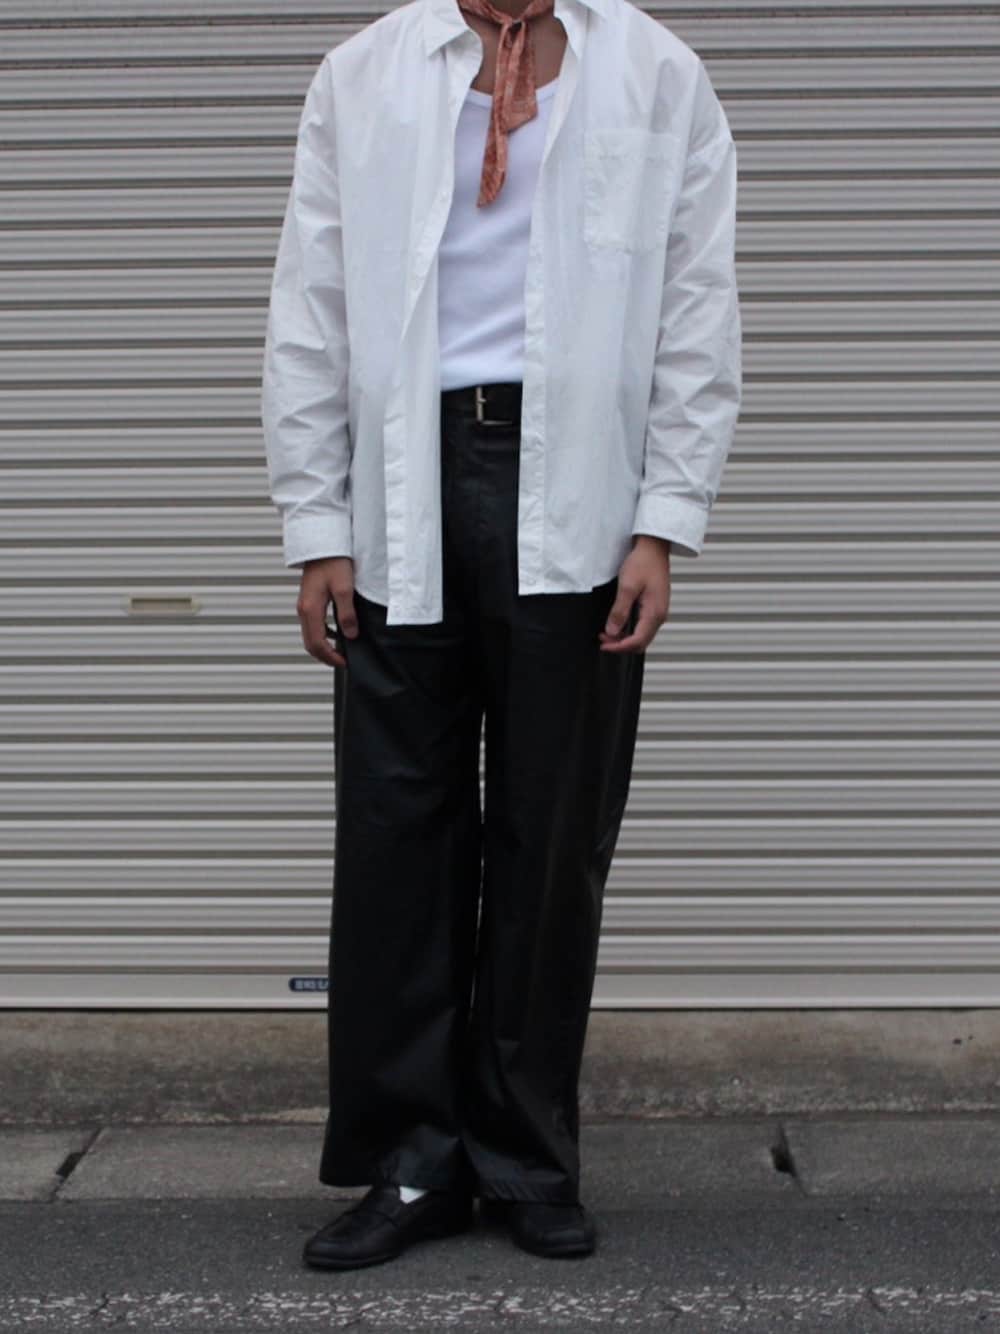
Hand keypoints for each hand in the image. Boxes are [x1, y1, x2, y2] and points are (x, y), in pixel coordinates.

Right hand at [296, 557, 358, 667]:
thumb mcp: (345, 588)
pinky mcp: (308, 601)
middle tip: (342, 662)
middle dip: (325, 656)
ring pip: (309, 635)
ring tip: (340, 650)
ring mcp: (304, 605)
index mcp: (310, 609)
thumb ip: (347, 614)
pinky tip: (336, 633)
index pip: (317, 643)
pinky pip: (312, 625)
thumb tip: (350, 635)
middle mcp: (303, 609)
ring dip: (323, 646)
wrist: (323, 544)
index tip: (344, 663)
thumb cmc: (333, 561)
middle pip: (309, 643)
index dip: (330, 657)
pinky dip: (322, 635)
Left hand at [599, 535, 670, 652]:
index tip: (603, 645)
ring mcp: (658, 612)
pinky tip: (617, 623)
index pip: (637, 641)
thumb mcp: (627, 586)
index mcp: (655, 613)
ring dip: (625, 638)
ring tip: (607, 632)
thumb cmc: (643, 562)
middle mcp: (660, 616)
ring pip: (642, 636)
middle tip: (603, 639)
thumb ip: (619, 611)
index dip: (619, 647)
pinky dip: (629, 629)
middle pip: (641, 642)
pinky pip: (643, 626)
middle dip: (621, 645)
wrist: (653, 547)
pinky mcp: (654, 607)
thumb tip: (612, 632)